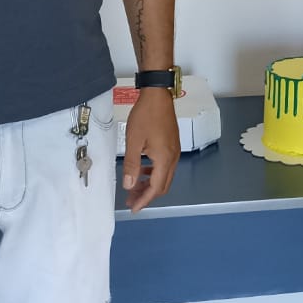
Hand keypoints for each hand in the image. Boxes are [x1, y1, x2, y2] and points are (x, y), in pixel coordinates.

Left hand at [122, 89, 180, 211]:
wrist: (157, 95)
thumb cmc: (145, 116)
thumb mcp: (133, 141)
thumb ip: (132, 165)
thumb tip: (129, 185)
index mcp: (164, 159)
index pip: (156, 187)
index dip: (144, 200)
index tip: (134, 207)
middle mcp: (173, 157)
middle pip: (163, 185)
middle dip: (147, 195)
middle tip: (132, 200)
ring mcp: (174, 150)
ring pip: (164, 176)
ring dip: (150, 184)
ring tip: (134, 186)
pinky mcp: (172, 144)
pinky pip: (165, 166)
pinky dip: (154, 173)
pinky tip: (142, 169)